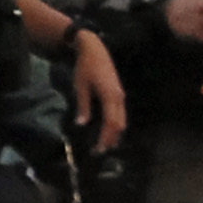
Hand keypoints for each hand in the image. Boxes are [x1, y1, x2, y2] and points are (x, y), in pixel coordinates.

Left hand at [71, 25, 129, 153]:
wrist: (95, 50)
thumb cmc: (85, 67)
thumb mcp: (80, 86)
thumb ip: (83, 106)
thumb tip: (82, 124)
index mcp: (110, 96)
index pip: (111, 123)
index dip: (106, 138)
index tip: (98, 149)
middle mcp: (119, 98)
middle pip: (119, 124)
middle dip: (111, 139)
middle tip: (100, 151)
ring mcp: (120, 96)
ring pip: (121, 119)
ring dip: (114, 133)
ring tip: (105, 145)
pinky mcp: (118, 94)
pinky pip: (119, 113)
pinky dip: (115, 124)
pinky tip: (108, 131)